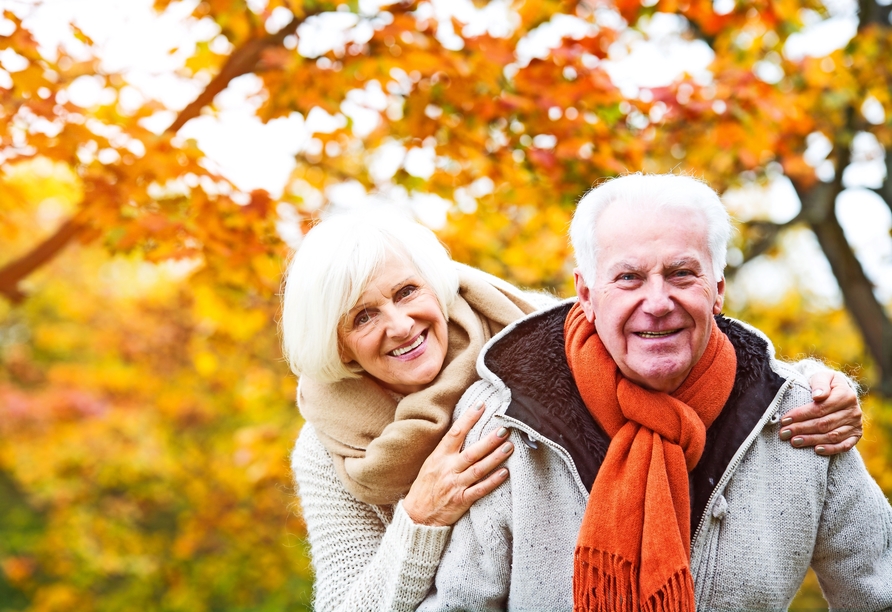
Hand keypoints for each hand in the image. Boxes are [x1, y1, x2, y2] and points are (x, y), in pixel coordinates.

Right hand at [402, 401, 512, 525]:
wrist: (417, 516)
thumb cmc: (425, 487)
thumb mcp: (431, 463)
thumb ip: (446, 450)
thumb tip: (463, 430)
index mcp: (439, 457)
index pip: (455, 433)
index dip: (468, 419)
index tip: (481, 406)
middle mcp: (448, 469)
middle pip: (471, 452)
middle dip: (489, 440)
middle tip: (503, 429)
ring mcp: (455, 485)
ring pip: (478, 469)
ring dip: (495, 458)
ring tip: (509, 446)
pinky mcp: (461, 501)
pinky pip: (480, 490)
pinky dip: (492, 481)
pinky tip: (505, 473)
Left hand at [779, 370, 861, 455]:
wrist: (838, 391)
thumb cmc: (825, 384)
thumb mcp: (822, 377)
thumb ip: (819, 384)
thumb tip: (818, 396)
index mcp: (846, 395)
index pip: (820, 408)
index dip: (801, 415)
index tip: (784, 420)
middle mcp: (853, 411)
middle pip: (824, 423)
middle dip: (801, 429)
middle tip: (784, 433)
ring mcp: (855, 424)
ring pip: (832, 436)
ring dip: (811, 440)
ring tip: (794, 441)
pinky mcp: (855, 435)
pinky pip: (844, 445)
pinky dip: (830, 449)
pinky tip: (816, 450)